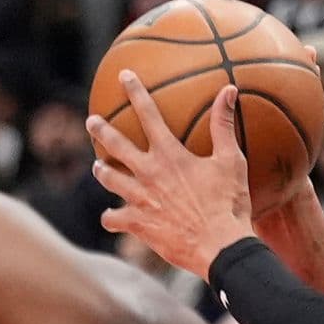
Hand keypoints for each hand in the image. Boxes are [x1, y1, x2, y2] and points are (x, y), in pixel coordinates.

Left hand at [88, 75, 253, 277]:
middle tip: (91, 121)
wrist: (220, 246)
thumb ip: (224, 125)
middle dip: (101, 130)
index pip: (149, 115)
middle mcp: (148, 173)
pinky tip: (111, 217)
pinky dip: (110, 217)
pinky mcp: (138, 224)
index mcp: (170, 155)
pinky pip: (114, 218)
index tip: (124, 76)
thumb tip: (229, 90)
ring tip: (98, 168)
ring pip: (109, 180)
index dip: (136, 92)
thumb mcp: (232, 161)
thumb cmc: (229, 203)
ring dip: (102, 172)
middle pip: (116, 145)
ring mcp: (139, 199)